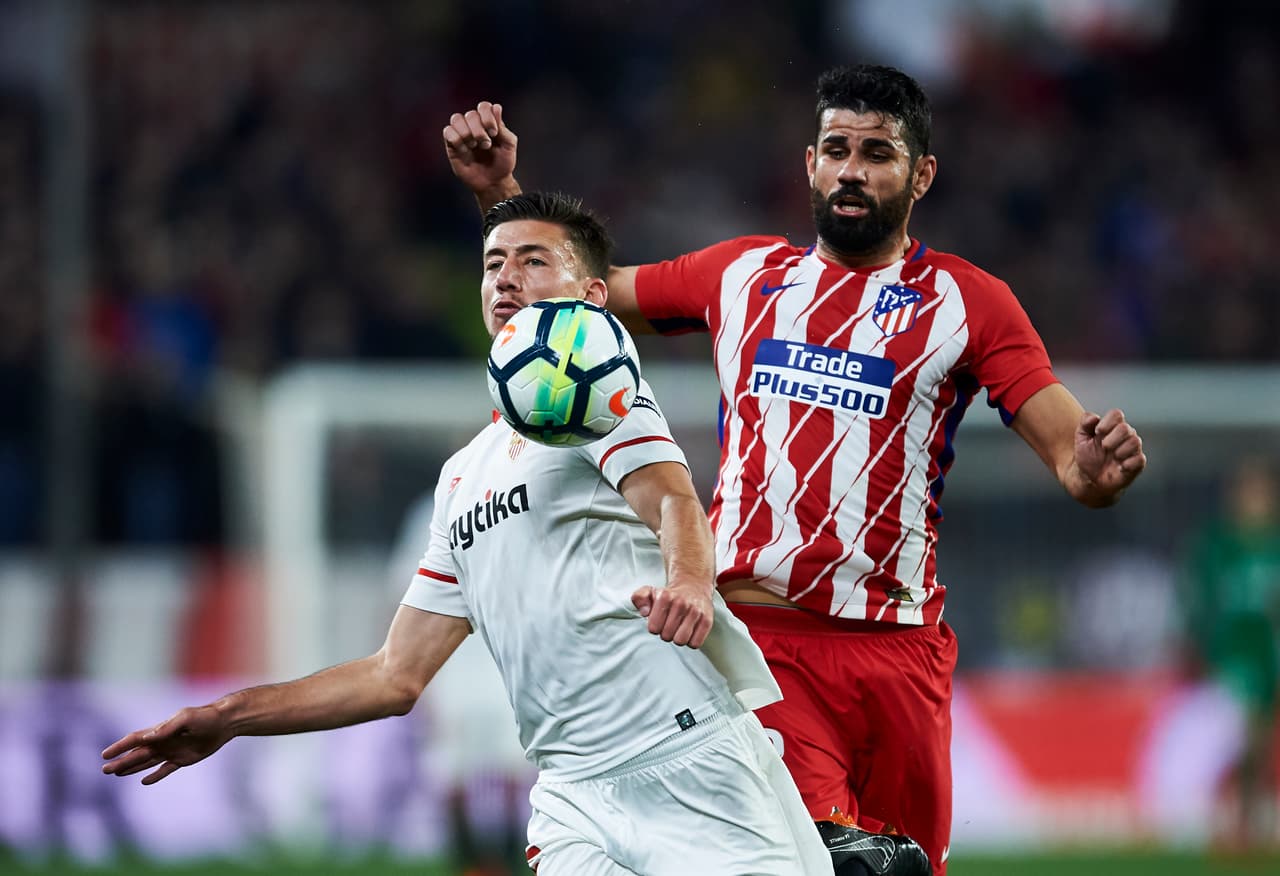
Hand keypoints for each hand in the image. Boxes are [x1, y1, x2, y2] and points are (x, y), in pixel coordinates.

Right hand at [102, 705, 232, 784]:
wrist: (225, 722)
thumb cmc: (205, 717)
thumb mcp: (186, 719)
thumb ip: (166, 728)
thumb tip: (146, 737)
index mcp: (160, 731)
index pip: (135, 739)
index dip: (119, 747)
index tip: (105, 755)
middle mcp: (163, 742)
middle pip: (137, 754)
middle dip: (121, 761)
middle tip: (105, 770)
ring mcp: (172, 751)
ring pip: (147, 763)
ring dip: (132, 768)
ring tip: (116, 773)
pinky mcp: (183, 760)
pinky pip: (165, 769)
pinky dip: (155, 776)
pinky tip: (144, 781)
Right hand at [443, 101, 518, 197]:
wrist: (493, 183)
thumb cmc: (503, 164)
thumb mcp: (509, 145)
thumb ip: (503, 127)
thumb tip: (496, 107)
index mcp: (488, 122)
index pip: (484, 106)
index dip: (487, 116)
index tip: (494, 132)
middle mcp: (474, 126)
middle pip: (471, 114)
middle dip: (479, 129)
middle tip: (486, 144)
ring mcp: (463, 135)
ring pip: (456, 118)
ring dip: (466, 132)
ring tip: (474, 146)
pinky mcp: (452, 145)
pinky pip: (447, 131)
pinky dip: (456, 138)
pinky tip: (464, 150)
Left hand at [631, 583, 713, 647]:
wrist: (693, 586)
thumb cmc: (669, 595)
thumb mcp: (649, 592)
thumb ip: (639, 598)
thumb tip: (645, 612)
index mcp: (665, 597)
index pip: (653, 628)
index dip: (655, 627)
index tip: (659, 621)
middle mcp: (681, 603)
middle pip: (667, 636)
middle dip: (666, 633)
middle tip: (670, 625)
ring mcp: (695, 611)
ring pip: (681, 641)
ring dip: (678, 638)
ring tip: (679, 629)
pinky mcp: (707, 620)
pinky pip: (696, 643)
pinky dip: (691, 641)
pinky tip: (690, 631)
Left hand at [1074, 408, 1145, 496]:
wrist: (1088, 478)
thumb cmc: (1087, 455)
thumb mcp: (1081, 438)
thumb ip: (1085, 423)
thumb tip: (1094, 417)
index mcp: (1112, 427)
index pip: (1117, 414)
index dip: (1107, 422)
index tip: (1097, 432)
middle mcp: (1125, 436)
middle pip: (1126, 428)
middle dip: (1112, 438)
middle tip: (1104, 447)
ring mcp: (1132, 450)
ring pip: (1135, 441)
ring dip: (1120, 450)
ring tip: (1112, 457)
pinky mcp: (1137, 464)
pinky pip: (1140, 459)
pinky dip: (1128, 463)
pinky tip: (1119, 467)